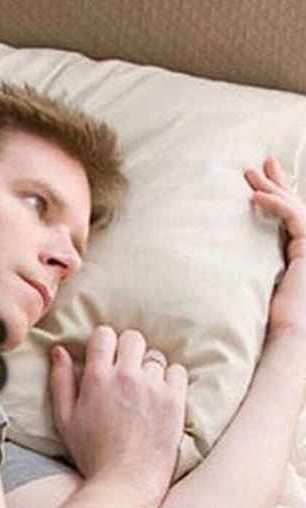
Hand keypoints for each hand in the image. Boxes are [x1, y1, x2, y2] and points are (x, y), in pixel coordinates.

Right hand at [49, 327, 186, 489]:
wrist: (126, 480)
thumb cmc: (92, 452)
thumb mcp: (64, 418)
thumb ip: (61, 380)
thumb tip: (60, 350)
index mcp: (97, 378)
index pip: (105, 334)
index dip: (104, 342)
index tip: (105, 356)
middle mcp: (127, 376)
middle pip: (133, 338)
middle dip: (128, 350)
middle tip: (125, 370)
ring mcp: (154, 387)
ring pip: (155, 357)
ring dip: (149, 368)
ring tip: (143, 389)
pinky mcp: (175, 400)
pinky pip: (178, 371)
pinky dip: (170, 379)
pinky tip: (160, 395)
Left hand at [246, 156, 305, 335]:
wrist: (289, 334)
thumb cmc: (269, 316)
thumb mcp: (254, 279)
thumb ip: (250, 260)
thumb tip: (220, 249)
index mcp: (298, 251)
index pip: (292, 216)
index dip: (280, 194)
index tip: (261, 179)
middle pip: (297, 205)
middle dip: (279, 182)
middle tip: (262, 162)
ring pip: (297, 207)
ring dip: (273, 188)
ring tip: (250, 174)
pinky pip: (296, 219)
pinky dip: (275, 204)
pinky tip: (254, 196)